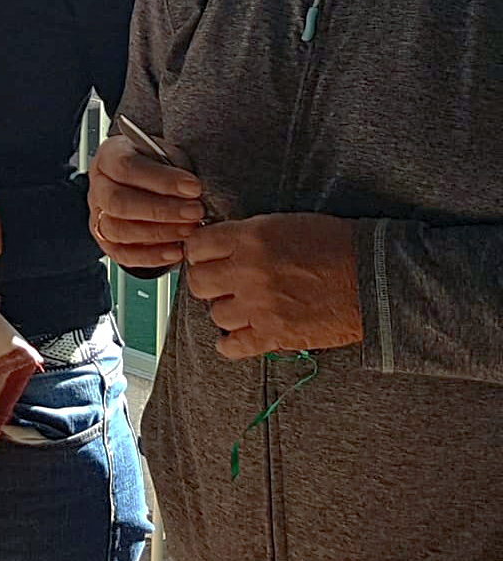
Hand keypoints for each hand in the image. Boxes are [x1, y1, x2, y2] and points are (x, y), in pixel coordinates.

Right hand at [88, 133, 204, 269]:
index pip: (126, 167)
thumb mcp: (168, 155)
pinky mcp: (106, 242)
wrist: (150, 184)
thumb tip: (193, 191)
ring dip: (159, 233)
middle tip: (195, 211)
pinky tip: (176, 251)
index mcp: (109, 156)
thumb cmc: (159, 168)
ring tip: (189, 230)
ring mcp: (98, 216)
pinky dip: (152, 256)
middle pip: (118, 201)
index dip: (162, 179)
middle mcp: (98, 187)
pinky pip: (123, 255)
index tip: (194, 187)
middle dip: (161, 210)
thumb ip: (175, 168)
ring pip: (118, 230)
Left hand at [183, 213, 362, 359]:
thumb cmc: (334, 245)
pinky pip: (231, 346)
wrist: (374, 277)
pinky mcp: (276, 335)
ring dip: (226, 311)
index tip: (209, 257)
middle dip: (209, 282)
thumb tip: (217, 246)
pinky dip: (230, 343)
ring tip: (243, 306)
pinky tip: (240, 334)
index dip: (200, 252)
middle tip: (224, 283)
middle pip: (198, 282)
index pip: (196, 246)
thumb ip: (245, 235)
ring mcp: (260, 306)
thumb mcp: (282, 224)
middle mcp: (248, 272)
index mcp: (250, 239)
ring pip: (215, 314)